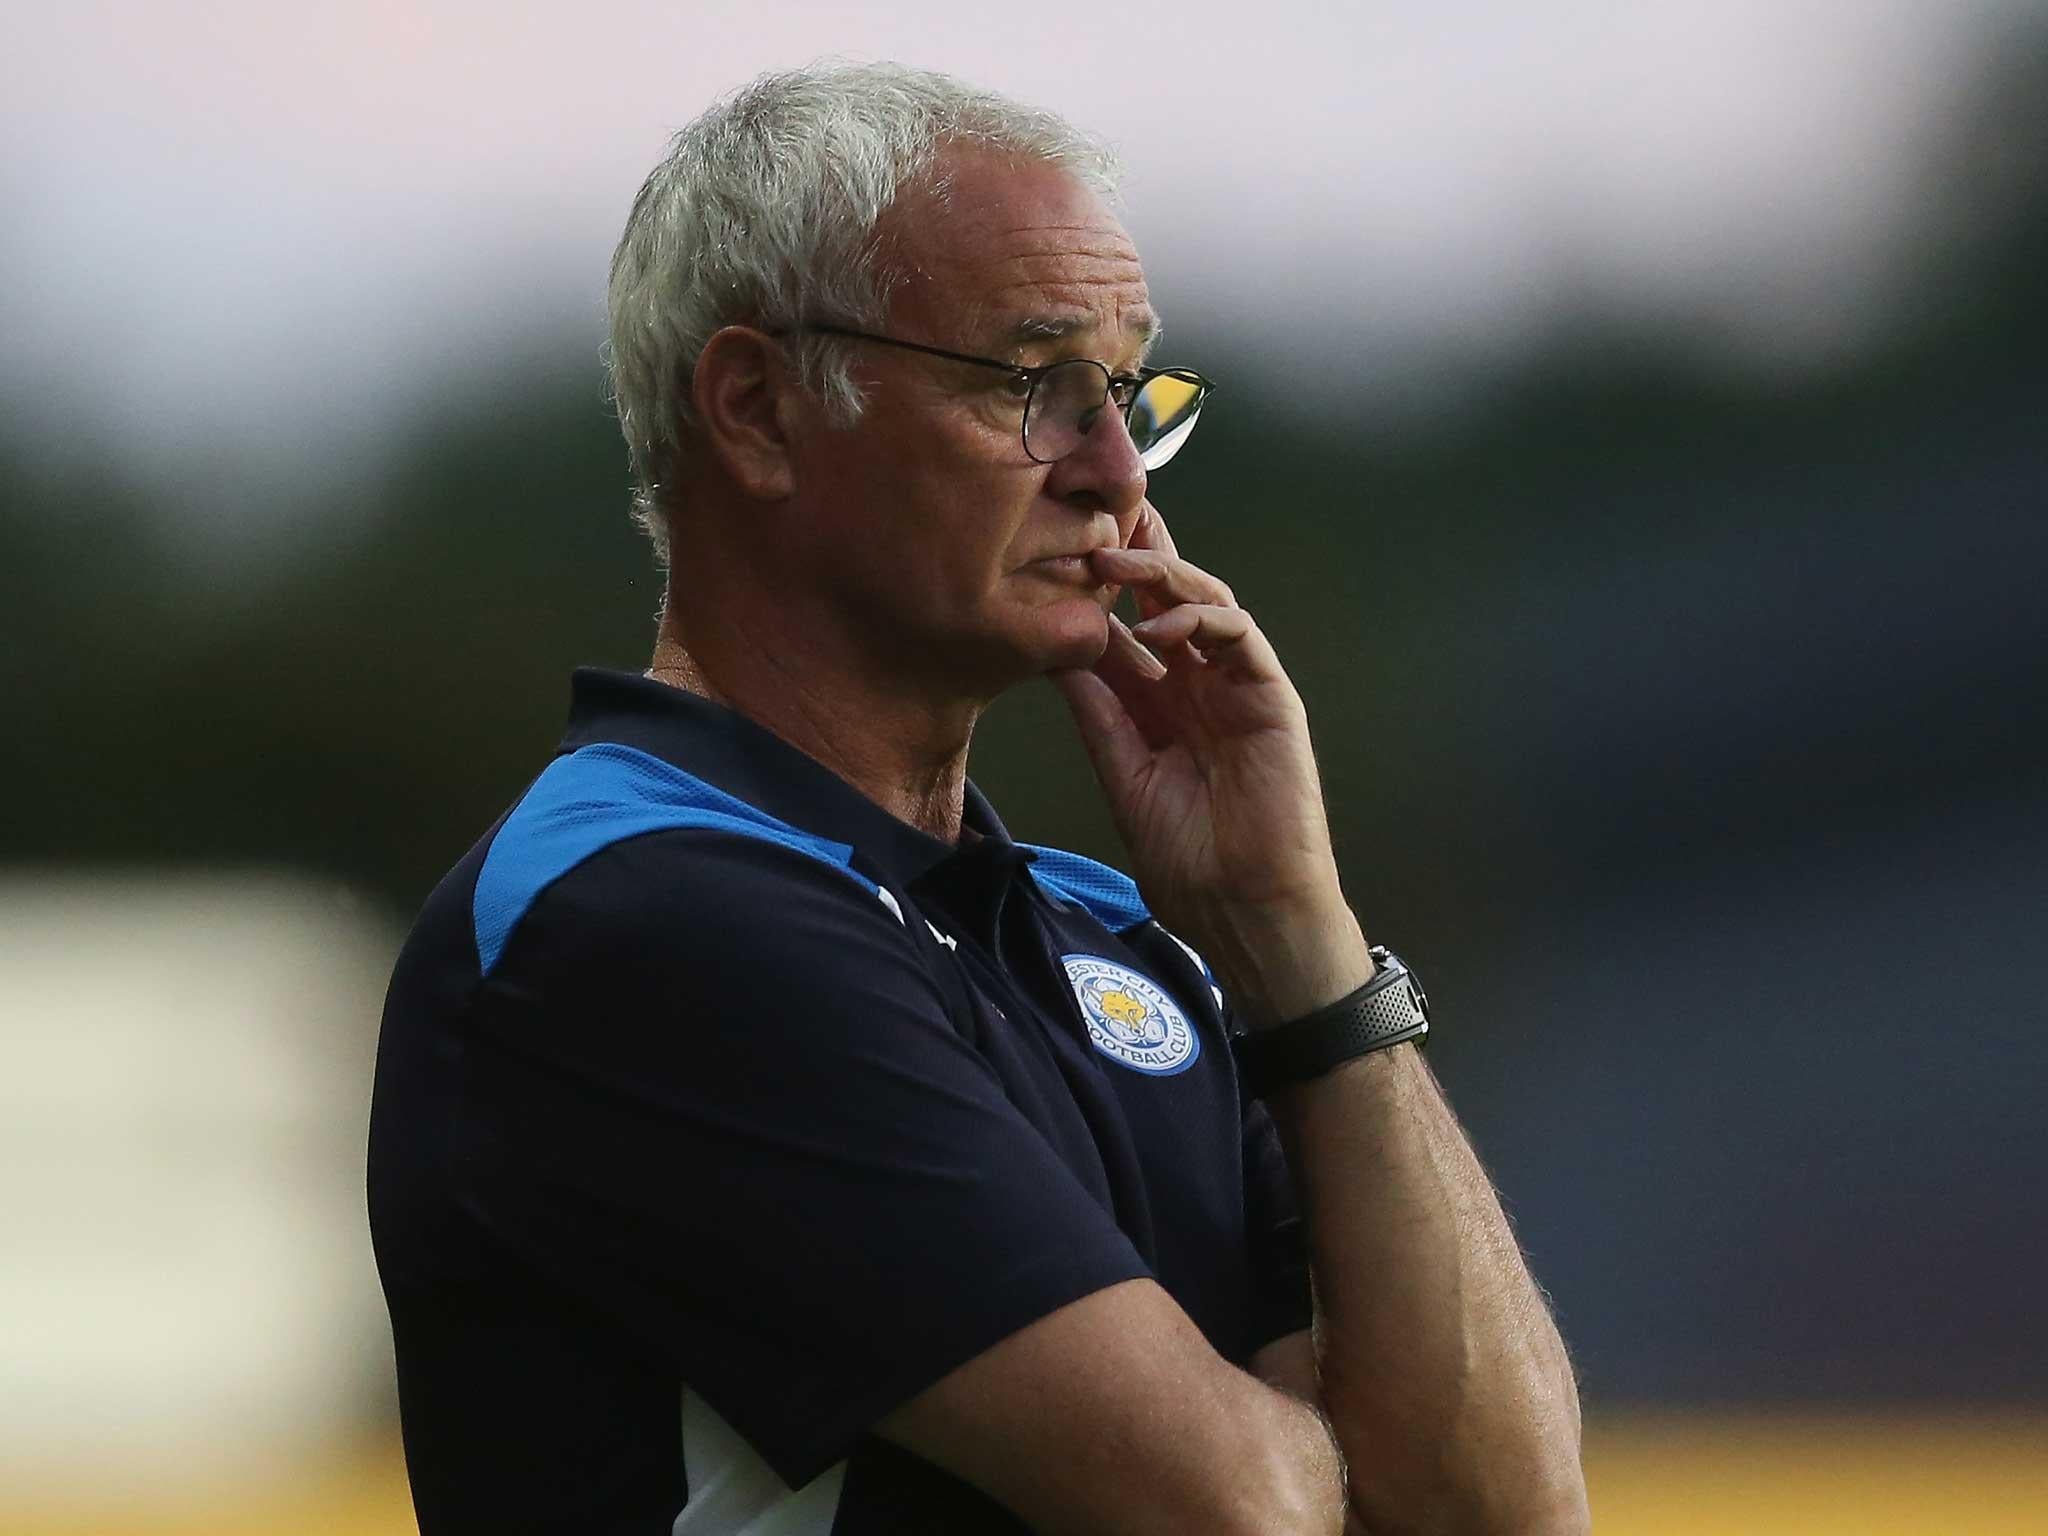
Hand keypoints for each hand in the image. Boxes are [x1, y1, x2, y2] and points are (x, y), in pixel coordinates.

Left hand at [1049, 502, 1371, 1019]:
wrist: (1245, 909)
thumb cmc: (1190, 860)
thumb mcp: (1123, 774)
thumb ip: (1098, 713)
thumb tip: (1056, 656)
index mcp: (1161, 704)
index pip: (1127, 628)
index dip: (1096, 590)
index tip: (1053, 552)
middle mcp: (1198, 686)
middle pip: (1166, 600)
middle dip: (1133, 555)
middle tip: (1090, 518)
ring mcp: (1236, 687)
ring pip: (1204, 603)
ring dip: (1159, 575)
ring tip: (1111, 561)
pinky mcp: (1271, 696)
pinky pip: (1240, 635)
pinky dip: (1201, 617)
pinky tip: (1158, 623)